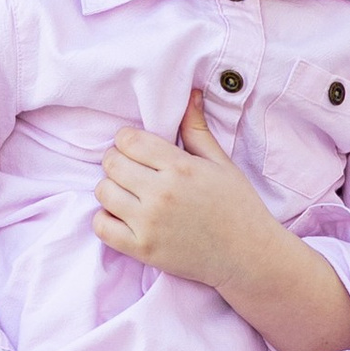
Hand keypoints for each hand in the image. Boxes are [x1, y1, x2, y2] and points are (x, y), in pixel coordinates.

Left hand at [94, 94, 262, 288]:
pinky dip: (105, 218)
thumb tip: (190, 94)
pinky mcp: (142, 249)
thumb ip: (198, 130)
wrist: (248, 256)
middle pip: (112, 164)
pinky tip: (121, 215)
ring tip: (128, 192)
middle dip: (117, 161)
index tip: (136, 147)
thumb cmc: (238, 206)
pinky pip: (101, 227)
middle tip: (131, 169)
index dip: (128, 140)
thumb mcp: (222, 163)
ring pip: (103, 192)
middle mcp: (161, 193)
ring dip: (110, 188)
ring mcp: (149, 223)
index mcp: (180, 167)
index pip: (130, 140)